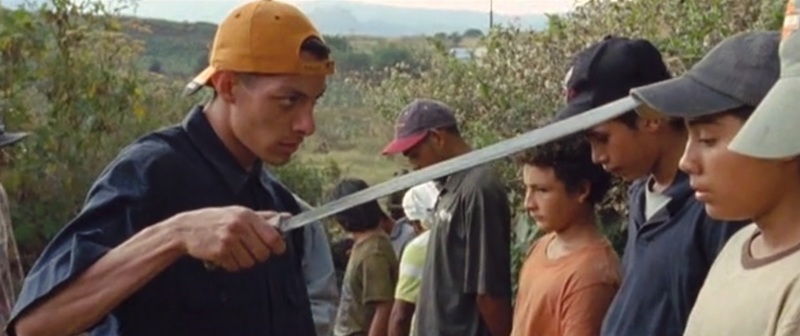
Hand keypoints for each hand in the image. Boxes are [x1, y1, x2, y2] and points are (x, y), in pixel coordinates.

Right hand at [175, 206, 289, 271]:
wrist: (186, 229)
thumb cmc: (216, 220)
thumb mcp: (239, 212)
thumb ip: (263, 217)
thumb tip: (288, 217)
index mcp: (247, 215)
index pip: (272, 236)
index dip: (278, 246)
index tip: (278, 249)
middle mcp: (239, 226)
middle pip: (263, 253)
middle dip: (258, 256)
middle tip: (249, 250)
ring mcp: (229, 239)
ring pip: (249, 263)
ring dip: (243, 261)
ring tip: (233, 251)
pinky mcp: (219, 252)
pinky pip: (235, 267)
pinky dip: (231, 264)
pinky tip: (223, 255)